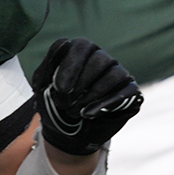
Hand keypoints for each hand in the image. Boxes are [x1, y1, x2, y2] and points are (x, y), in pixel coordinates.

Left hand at [32, 37, 142, 155]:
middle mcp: (103, 58)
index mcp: (80, 51)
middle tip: (64, 104)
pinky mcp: (131, 92)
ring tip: (74, 111)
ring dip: (91, 96)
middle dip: (80, 85)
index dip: (70, 66)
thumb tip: (63, 43)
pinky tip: (89, 114)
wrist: (66, 131)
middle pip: (100, 60)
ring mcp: (119, 74)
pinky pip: (128, 92)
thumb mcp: (42, 85)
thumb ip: (49, 64)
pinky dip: (106, 104)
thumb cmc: (53, 102)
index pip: (81, 46)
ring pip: (115, 75)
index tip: (59, 88)